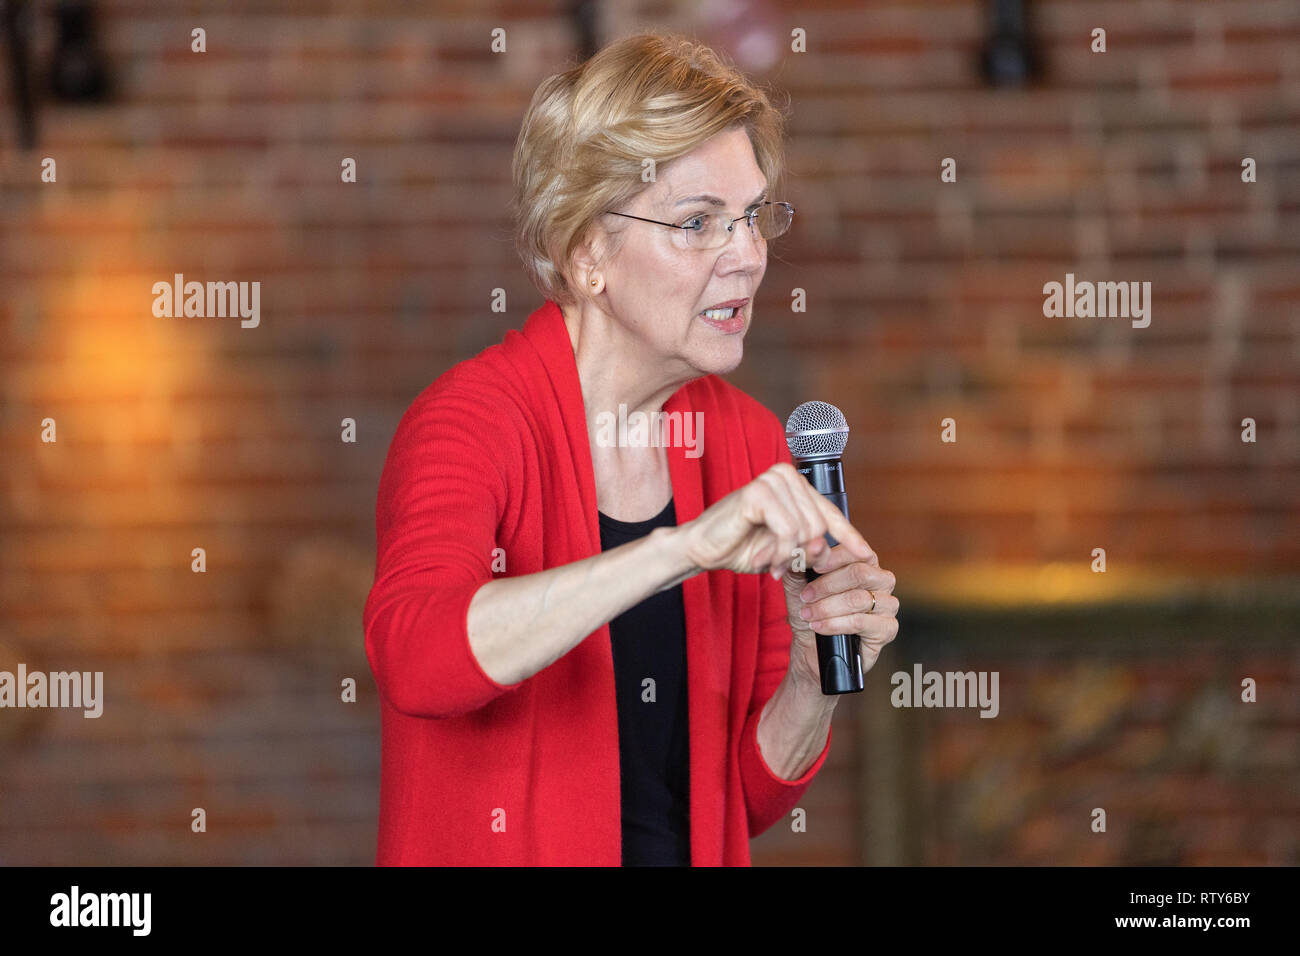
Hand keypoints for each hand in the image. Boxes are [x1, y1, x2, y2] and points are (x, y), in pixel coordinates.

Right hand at [677, 463, 873, 578]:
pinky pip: (788, 532)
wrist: (702, 549)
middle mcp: (786, 476)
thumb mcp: (785, 549)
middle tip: (781, 567)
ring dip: (788, 557)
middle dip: (804, 555)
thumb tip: (837, 552)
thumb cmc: (740, 546)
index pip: (831, 512)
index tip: (867, 556)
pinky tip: (764, 561)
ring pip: (807, 530)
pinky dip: (779, 553)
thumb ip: (811, 547)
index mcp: (795, 485)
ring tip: (770, 563)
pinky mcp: (758, 493)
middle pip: (820, 526)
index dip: (850, 536)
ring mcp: (772, 481)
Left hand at [781, 541, 898, 688]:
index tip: (813, 566)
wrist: (810, 646)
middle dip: (828, 585)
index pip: (857, 550)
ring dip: (827, 607)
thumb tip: (812, 544)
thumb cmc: (809, 609)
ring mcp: (888, 604)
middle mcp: (882, 580)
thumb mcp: (798, 584)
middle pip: (860, 573)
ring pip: (859, 599)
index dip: (835, 557)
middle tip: (805, 596)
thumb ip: (801, 564)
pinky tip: (819, 627)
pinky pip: (861, 622)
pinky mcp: (888, 628)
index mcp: (865, 562)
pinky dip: (835, 624)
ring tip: (808, 614)